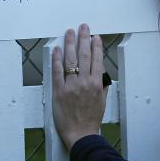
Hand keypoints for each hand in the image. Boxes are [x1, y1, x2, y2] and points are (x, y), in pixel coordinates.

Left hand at [52, 24, 107, 149]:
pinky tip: (57, 49)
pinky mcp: (58, 91)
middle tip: (83, 27)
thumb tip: (101, 72)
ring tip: (69, 32)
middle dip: (83, 39)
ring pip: (70, 60)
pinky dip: (57, 59)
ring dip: (70, 44)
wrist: (80, 133)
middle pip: (84, 55)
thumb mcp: (102, 101)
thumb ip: (102, 85)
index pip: (97, 60)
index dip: (96, 46)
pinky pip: (57, 71)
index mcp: (96, 84)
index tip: (95, 36)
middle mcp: (84, 82)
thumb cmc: (91, 119)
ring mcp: (70, 85)